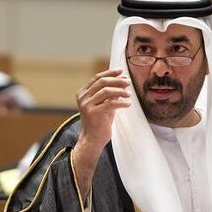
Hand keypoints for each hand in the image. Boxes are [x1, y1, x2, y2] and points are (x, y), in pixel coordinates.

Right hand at [72, 68, 130, 197]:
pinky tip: (128, 104)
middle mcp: (83, 98)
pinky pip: (110, 103)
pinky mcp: (92, 113)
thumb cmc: (100, 122)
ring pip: (105, 91)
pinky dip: (121, 102)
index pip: (97, 78)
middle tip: (128, 82)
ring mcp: (86, 105)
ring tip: (129, 94)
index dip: (110, 73)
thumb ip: (110, 93)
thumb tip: (122, 80)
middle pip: (102, 82)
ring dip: (120, 91)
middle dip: (117, 80)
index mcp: (83, 93)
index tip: (121, 71)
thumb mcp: (104, 104)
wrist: (92, 140)